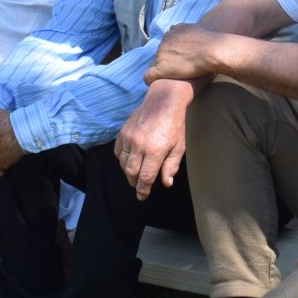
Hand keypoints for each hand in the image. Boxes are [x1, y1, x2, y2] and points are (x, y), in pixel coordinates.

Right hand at [116, 82, 191, 198]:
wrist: (163, 101)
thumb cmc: (175, 125)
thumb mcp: (179, 147)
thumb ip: (171, 166)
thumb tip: (165, 183)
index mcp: (155, 151)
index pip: (145, 177)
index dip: (143, 190)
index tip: (142, 196)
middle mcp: (139, 145)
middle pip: (131, 172)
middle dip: (135, 183)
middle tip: (139, 186)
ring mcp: (129, 138)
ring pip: (123, 163)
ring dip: (128, 172)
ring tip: (136, 174)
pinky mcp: (123, 132)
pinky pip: (118, 152)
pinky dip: (122, 159)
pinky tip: (130, 160)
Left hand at [145, 23, 222, 85]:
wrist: (212, 51)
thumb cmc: (210, 42)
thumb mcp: (196, 28)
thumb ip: (185, 29)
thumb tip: (177, 29)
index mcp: (172, 32)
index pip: (166, 43)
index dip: (171, 53)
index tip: (178, 60)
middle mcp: (164, 41)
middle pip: (160, 54)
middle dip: (167, 61)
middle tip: (178, 71)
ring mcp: (161, 55)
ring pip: (155, 64)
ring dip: (162, 70)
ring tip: (171, 79)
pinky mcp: (161, 68)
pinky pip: (148, 76)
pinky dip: (151, 80)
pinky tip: (156, 85)